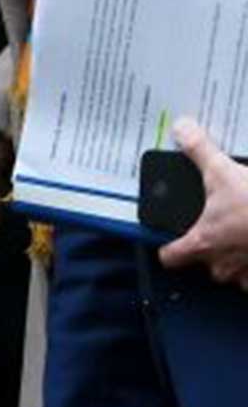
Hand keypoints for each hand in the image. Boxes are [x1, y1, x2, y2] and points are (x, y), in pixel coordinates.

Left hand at [158, 117, 247, 288]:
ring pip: (232, 275)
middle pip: (202, 264)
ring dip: (235, 259)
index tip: (170, 239)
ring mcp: (246, 275)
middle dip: (210, 249)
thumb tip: (183, 130)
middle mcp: (221, 265)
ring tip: (242, 236)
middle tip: (218, 228)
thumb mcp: (224, 172)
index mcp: (202, 242)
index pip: (169, 257)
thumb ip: (199, 151)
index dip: (167, 247)